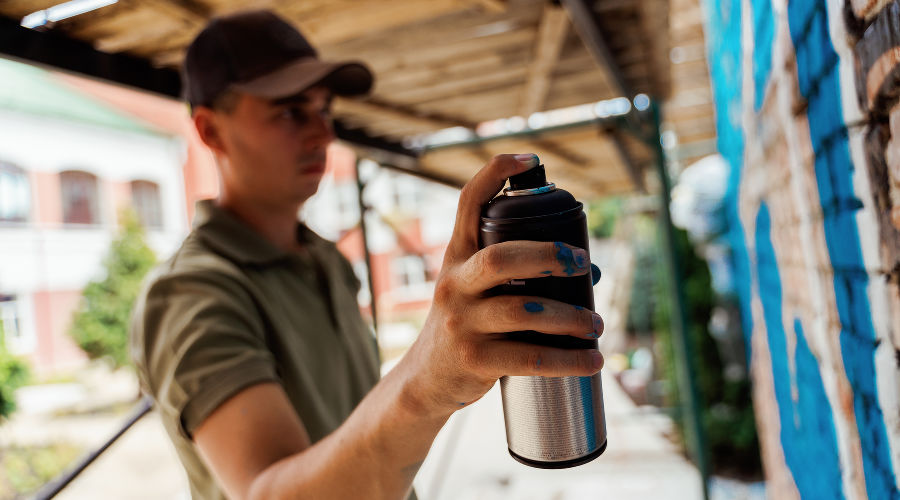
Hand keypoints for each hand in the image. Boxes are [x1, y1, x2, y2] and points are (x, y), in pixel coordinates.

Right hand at [405, 154, 604, 414]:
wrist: (427, 379)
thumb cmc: (467, 324)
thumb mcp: (475, 290)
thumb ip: (519, 275)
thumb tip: (593, 272)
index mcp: (456, 257)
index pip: (468, 203)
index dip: (495, 174)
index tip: (530, 158)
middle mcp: (455, 284)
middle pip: (501, 258)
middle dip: (548, 256)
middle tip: (582, 262)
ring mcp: (462, 322)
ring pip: (523, 311)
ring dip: (570, 317)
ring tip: (597, 324)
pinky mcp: (474, 360)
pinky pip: (529, 358)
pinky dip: (568, 360)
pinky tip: (592, 361)